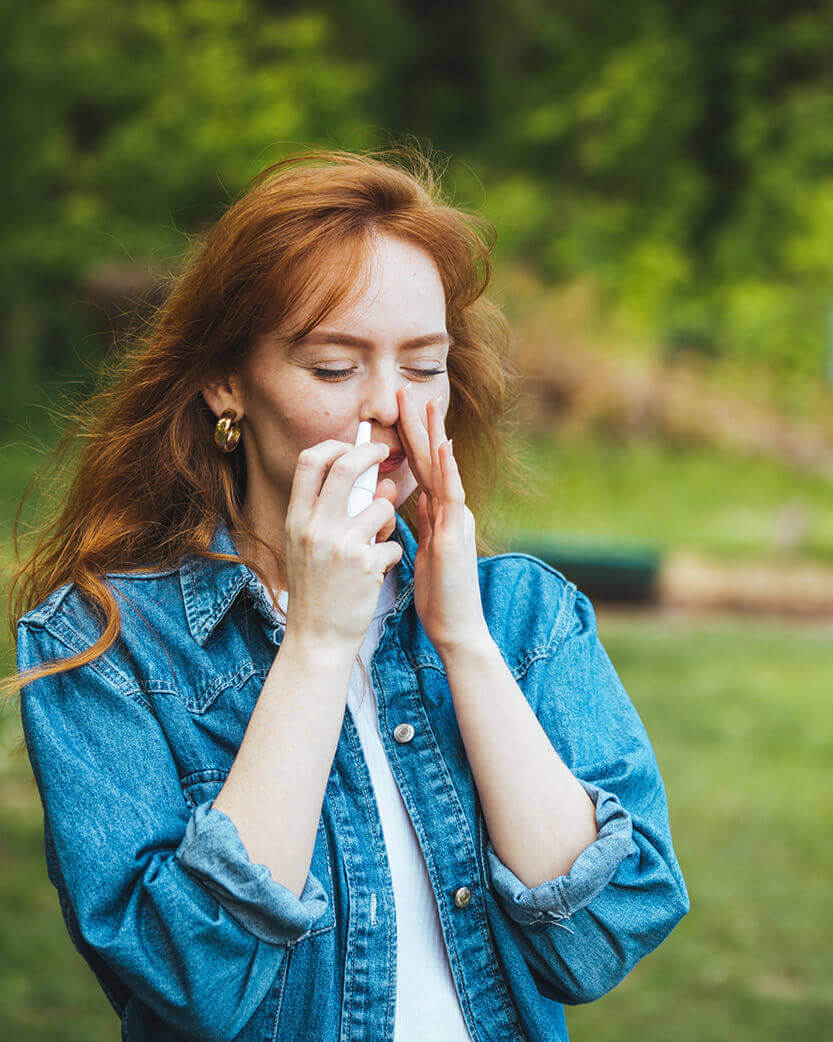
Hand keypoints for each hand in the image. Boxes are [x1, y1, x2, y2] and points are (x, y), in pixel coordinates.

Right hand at [283, 439, 402, 652]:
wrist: (318, 638)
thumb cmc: (317, 590)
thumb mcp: (310, 547)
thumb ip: (337, 514)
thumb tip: (379, 483)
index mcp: (297, 520)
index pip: (309, 461)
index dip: (333, 446)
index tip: (351, 446)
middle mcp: (314, 528)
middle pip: (345, 467)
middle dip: (370, 453)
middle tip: (385, 452)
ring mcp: (340, 545)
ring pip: (381, 506)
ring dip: (389, 519)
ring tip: (379, 539)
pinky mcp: (366, 565)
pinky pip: (393, 543)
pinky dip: (391, 554)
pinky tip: (377, 571)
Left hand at [396, 384, 489, 657]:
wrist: (456, 628)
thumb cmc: (439, 595)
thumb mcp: (423, 550)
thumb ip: (419, 524)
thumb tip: (409, 501)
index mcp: (439, 513)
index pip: (419, 467)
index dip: (408, 437)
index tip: (396, 408)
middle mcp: (450, 510)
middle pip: (431, 459)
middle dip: (419, 423)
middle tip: (406, 388)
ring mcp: (455, 520)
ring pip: (443, 469)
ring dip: (434, 434)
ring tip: (426, 402)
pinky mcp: (456, 536)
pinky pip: (452, 497)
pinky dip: (448, 469)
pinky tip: (443, 445)